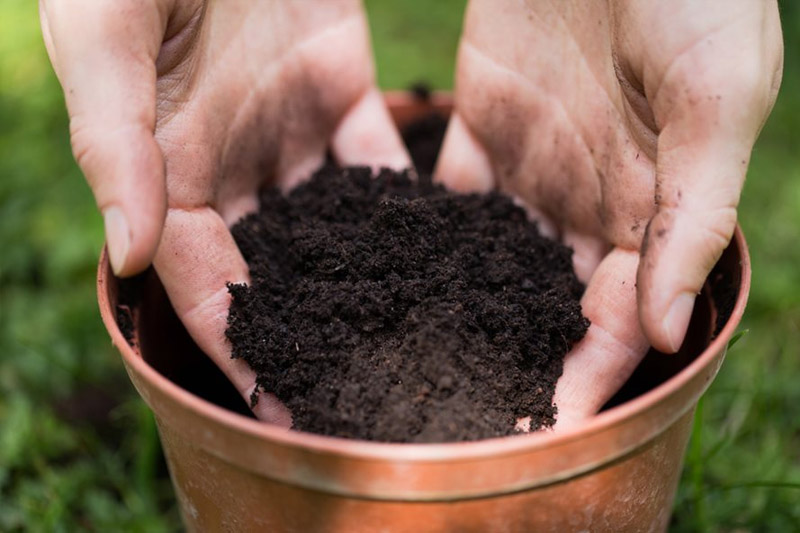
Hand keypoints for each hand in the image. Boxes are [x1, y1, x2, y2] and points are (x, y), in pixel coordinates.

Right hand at [41, 0, 409, 421]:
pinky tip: (442, 247)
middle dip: (315, 333)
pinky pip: (376, 157)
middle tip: (364, 394)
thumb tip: (132, 258)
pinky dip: (404, 202)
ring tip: (415, 339)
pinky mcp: (338, 88)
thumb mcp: (108, 34)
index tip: (281, 406)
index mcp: (171, 166)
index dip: (240, 344)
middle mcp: (232, 162)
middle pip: (278, 268)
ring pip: (334, 223)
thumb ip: (117, 144)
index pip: (206, 278)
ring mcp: (287, 128)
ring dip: (369, 279)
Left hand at [437, 0, 781, 427]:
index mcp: (651, 206)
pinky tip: (382, 279)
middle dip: (510, 358)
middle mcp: (588, 201)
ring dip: (454, 311)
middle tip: (456, 413)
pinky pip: (446, 197)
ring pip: (490, 261)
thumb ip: (691, 214)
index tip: (543, 427)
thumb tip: (666, 330)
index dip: (586, 372)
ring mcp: (533, 168)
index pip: (619, 316)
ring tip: (406, 364)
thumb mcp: (713, 97)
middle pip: (545, 303)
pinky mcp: (483, 127)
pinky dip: (419, 237)